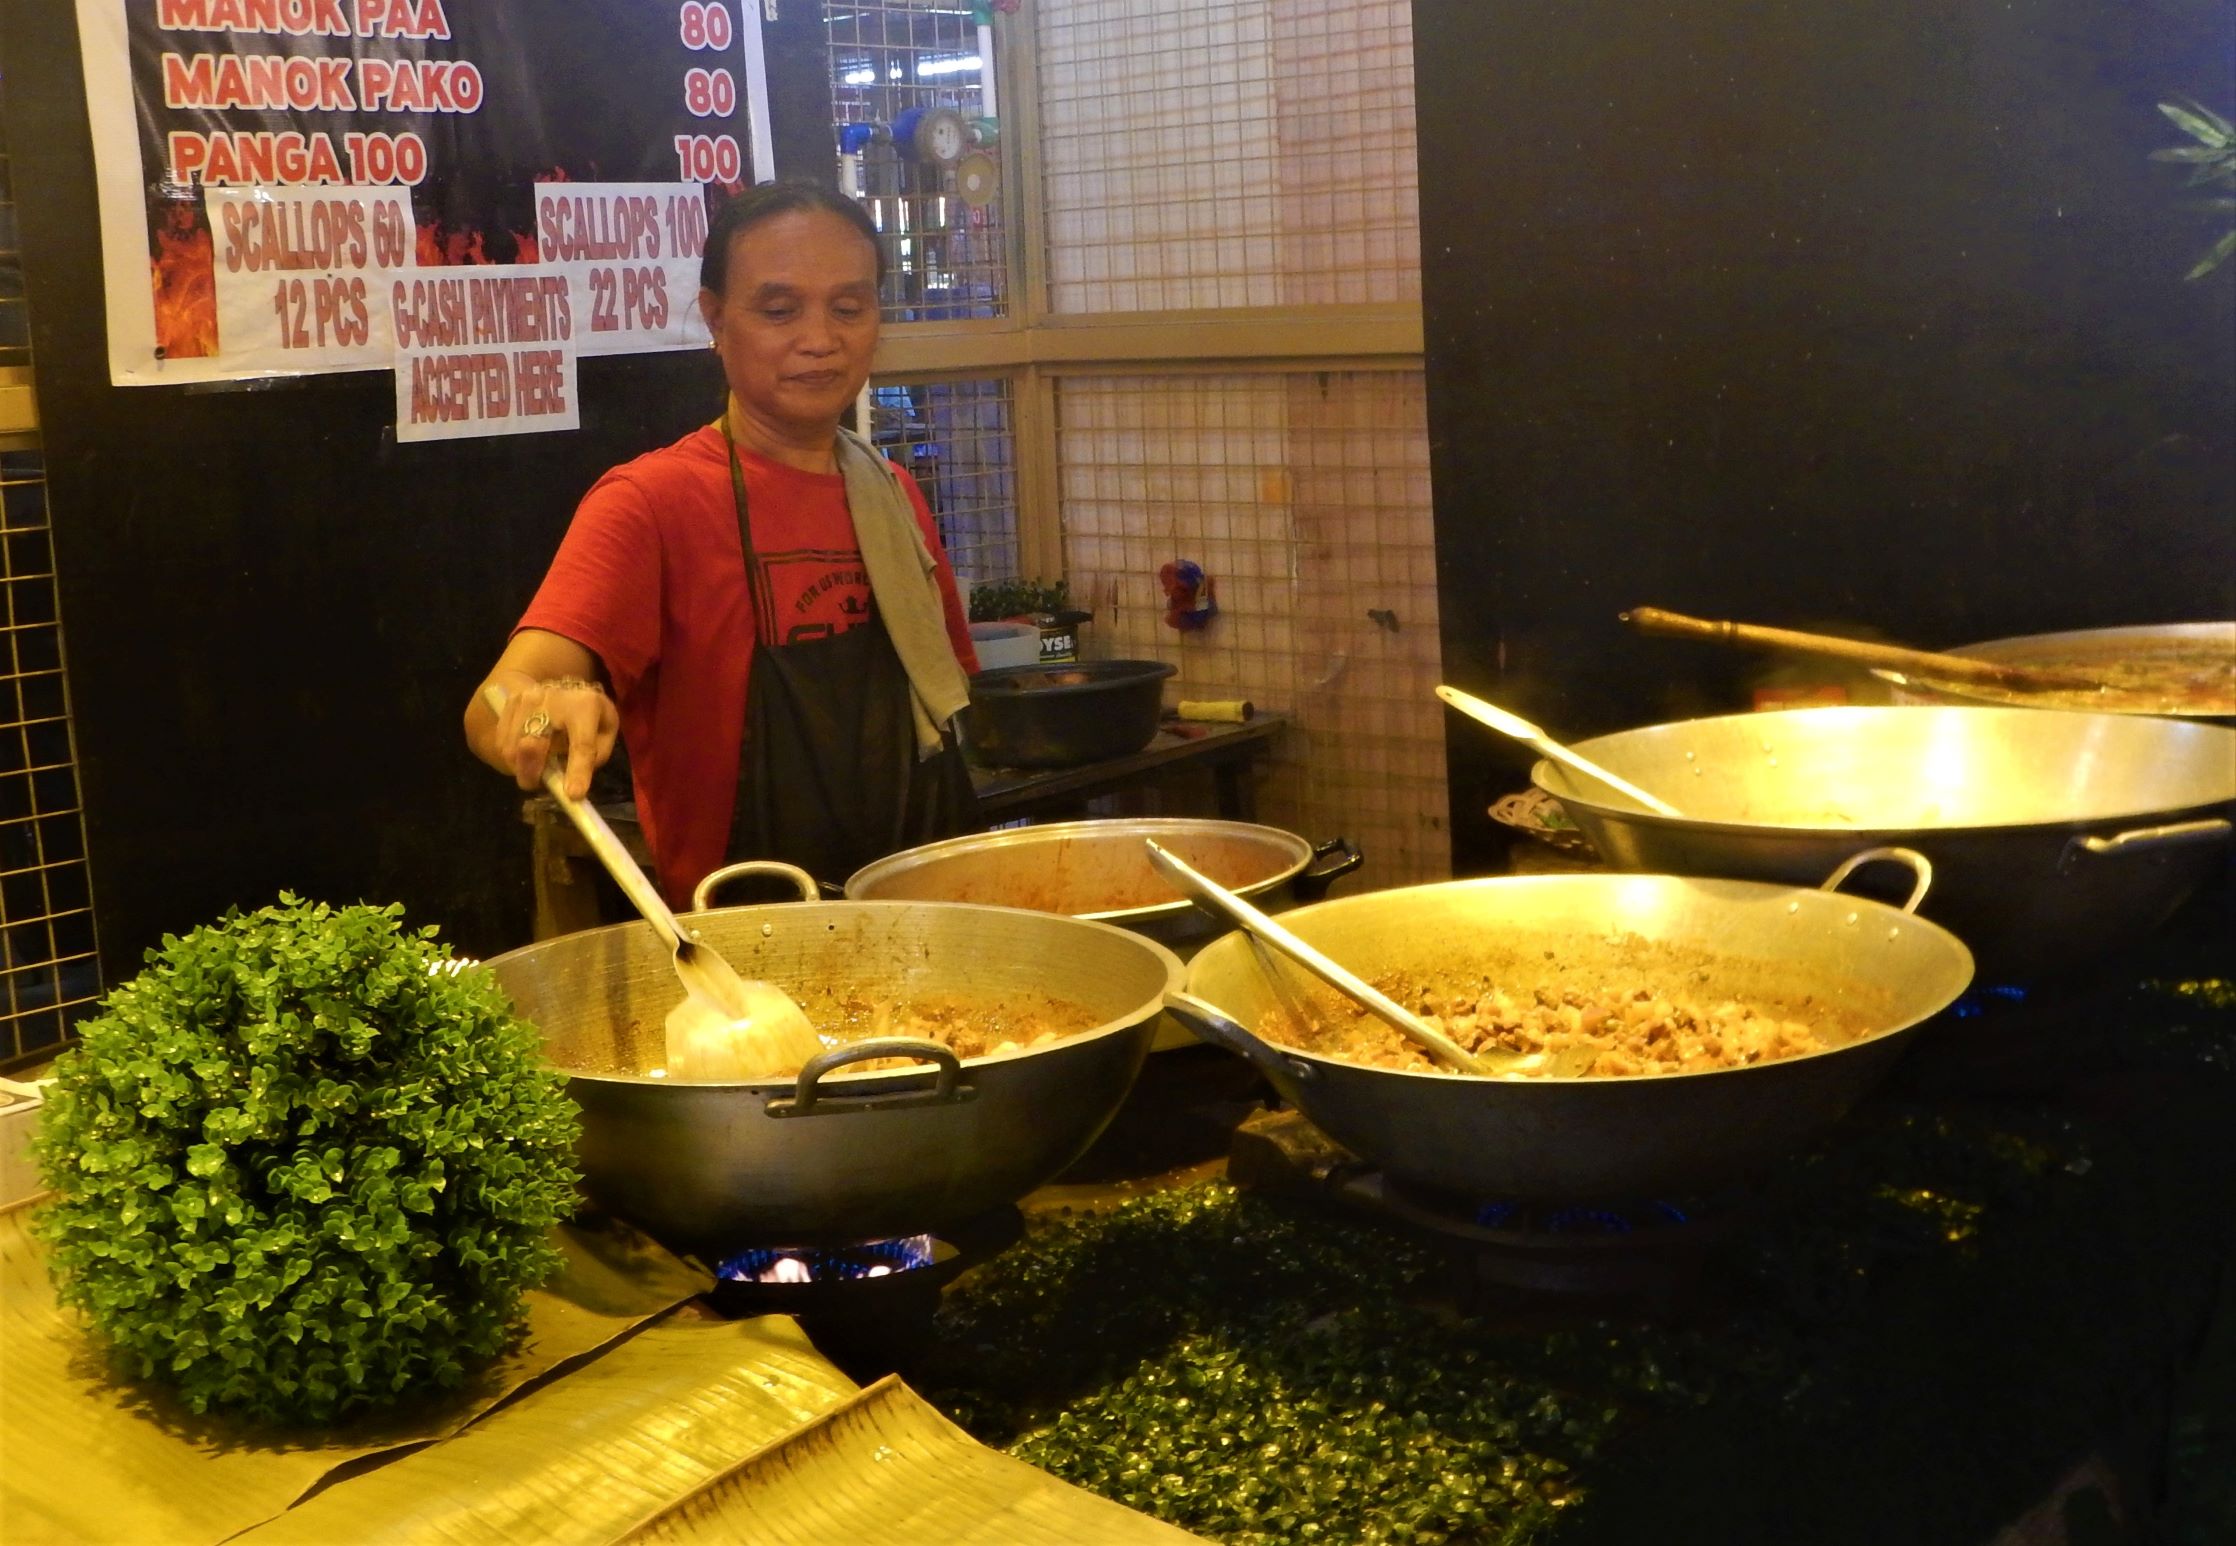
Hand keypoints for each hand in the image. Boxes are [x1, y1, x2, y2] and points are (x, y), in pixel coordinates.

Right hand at [487, 677, 617, 800]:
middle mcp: (553, 699)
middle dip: (532, 772)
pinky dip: (511, 756)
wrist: (560, 684)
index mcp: (585, 707)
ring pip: (512, 747)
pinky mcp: (509, 703)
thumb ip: (598, 753)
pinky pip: (502, 741)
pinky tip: (523, 756)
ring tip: (533, 769)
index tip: (574, 795)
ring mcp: (526, 700)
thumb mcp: (606, 729)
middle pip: (532, 743)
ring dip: (520, 767)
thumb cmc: (588, 713)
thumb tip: (574, 778)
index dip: (577, 771)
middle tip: (535, 785)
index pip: (581, 744)